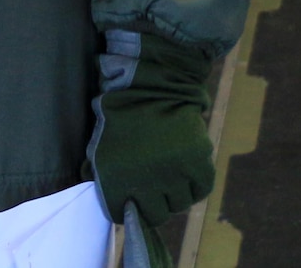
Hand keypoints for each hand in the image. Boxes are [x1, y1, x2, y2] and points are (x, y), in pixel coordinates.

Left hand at [86, 32, 215, 229]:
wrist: (149, 85)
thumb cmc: (119, 114)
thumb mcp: (99, 144)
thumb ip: (102, 175)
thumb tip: (112, 202)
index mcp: (115, 177)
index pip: (121, 215)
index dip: (127, 208)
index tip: (131, 199)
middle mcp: (145, 181)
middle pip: (155, 215)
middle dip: (153, 205)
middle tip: (153, 188)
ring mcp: (174, 173)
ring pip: (179, 204)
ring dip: (175, 194)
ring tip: (169, 173)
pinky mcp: (198, 163)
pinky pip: (201, 189)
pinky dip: (195, 184)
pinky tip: (186, 170)